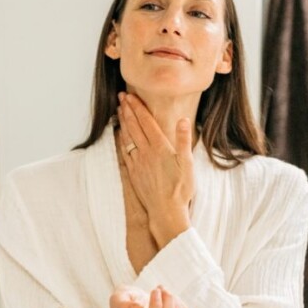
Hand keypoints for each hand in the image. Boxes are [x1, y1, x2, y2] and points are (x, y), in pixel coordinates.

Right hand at [109, 284, 187, 307]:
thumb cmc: (123, 301)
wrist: (130, 305)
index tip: (155, 290)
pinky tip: (167, 298)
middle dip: (167, 300)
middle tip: (160, 288)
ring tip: (164, 291)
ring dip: (174, 302)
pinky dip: (178, 304)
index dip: (156, 306)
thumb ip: (123, 306)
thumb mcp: (116, 300)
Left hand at [117, 92, 194, 245]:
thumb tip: (183, 120)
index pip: (146, 122)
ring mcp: (138, 163)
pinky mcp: (134, 172)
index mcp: (160, 148)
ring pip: (127, 137)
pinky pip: (125, 151)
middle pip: (134, 126)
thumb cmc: (180, 189)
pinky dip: (122, 139)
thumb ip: (184, 141)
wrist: (166, 211)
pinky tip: (120, 134)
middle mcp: (146, 153)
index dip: (138, 107)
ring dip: (123, 122)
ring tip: (119, 110)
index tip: (131, 96)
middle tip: (121, 97)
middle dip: (127, 110)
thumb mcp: (187, 164)